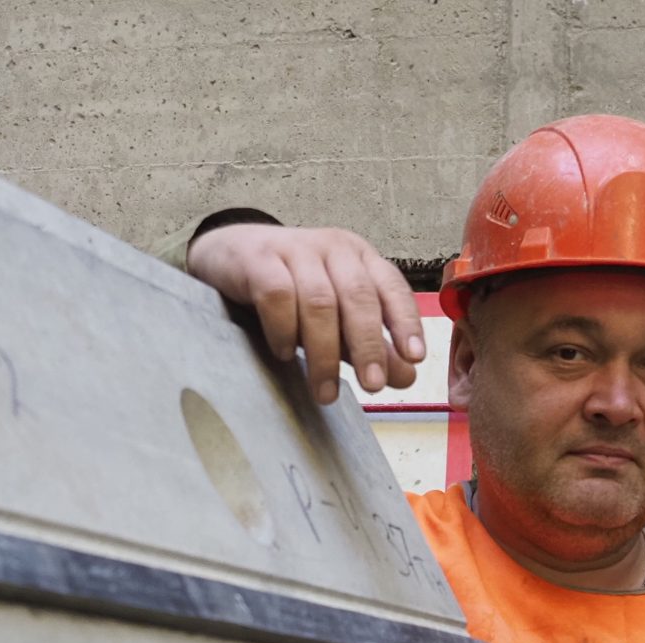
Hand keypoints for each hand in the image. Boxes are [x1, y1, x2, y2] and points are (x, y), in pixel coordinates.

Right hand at [186, 223, 425, 403]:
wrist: (229, 255)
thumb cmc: (290, 288)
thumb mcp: (334, 317)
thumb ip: (367, 344)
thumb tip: (406, 377)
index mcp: (359, 258)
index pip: (391, 287)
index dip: (406, 322)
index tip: (415, 358)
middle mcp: (332, 248)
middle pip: (358, 296)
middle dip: (368, 344)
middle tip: (372, 386)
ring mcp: (295, 250)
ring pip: (319, 302)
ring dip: (324, 353)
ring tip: (324, 392)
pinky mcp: (259, 260)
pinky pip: (277, 295)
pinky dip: (284, 329)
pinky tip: (285, 353)